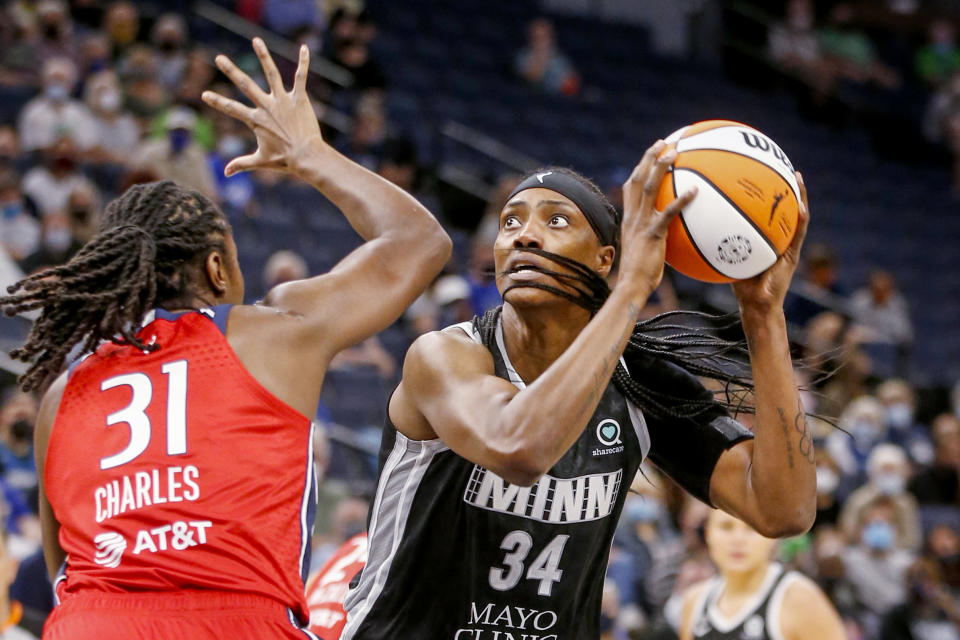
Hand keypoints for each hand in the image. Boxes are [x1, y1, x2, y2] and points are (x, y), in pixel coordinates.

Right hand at [202, 38, 321, 176]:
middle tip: (219, 58)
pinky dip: (303, 62)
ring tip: (256, 40)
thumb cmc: (285, 161)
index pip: (231, 108)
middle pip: (245, 85)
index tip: (204, 94)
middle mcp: (267, 106)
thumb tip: (226, 173)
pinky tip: (303, 48)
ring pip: (271, 73)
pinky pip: (300, 77)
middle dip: (231, 71)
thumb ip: (242, 164)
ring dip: (263, 56)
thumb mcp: (260, 161)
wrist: (307, 157)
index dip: (217, 102)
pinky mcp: (299, 99)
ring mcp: (283, 101)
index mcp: (256, 120)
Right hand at [617, 140, 697, 299]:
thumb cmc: (641, 274)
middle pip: (638, 179)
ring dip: (661, 167)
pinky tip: (695, 191)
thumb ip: (656, 236)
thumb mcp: (646, 249)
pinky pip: (668, 213)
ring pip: (649, 188)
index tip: (652, 153)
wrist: (632, 286)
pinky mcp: (652, 234)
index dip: (641, 167)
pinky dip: (681, 200)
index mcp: (630, 218)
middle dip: (649, 158)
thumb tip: (674, 233)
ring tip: (675, 152)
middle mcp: (633, 216)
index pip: (632, 186)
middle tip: (664, 142)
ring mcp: (641, 224)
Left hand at [731, 171, 809, 314]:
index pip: (765, 211)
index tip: (756, 171)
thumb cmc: (741, 285)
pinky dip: (801, 219)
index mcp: (764, 238)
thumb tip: (695, 228)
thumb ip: (718, 244)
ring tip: (796, 177)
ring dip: (799, 196)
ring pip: (796, 215)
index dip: (763, 193)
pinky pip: (798, 233)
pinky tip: (801, 205)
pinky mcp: (793, 255)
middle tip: (780, 165)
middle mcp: (778, 238)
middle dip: (782, 187)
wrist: (757, 306)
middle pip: (782, 208)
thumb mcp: (727, 259)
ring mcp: (788, 246)